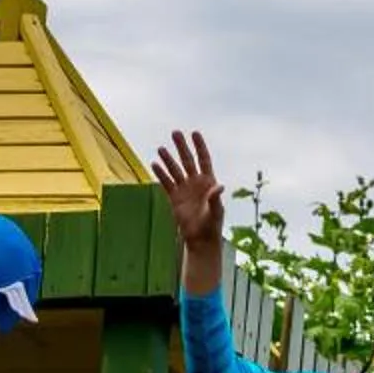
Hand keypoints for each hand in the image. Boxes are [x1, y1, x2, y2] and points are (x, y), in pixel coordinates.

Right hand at [153, 130, 225, 251]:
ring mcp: (184, 189)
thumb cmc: (212, 226)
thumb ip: (215, 198)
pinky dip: (161, 174)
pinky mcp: (174, 198)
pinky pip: (166, 183)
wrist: (200, 239)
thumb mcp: (216, 211)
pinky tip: (154, 164)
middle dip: (182, 147)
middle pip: (188, 161)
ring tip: (161, 148)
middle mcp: (196, 183)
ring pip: (175, 170)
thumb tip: (219, 186)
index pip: (204, 160)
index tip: (195, 133)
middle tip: (175, 133)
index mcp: (209, 183)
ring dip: (168, 159)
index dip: (200, 147)